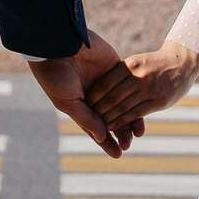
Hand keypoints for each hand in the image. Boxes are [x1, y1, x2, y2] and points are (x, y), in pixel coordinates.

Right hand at [29, 29, 144, 158]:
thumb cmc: (56, 75)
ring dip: (130, 119)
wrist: (58, 44)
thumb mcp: (68, 102)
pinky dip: (135, 97)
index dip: (106, 141)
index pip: (96, 127)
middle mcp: (93, 95)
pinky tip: (142, 110)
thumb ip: (86, 118)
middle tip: (129, 144)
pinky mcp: (114, 67)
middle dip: (120, 132)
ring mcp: (105, 81)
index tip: (118, 154)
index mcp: (79, 104)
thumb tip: (103, 136)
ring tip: (138, 133)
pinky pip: (128, 85)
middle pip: (112, 118)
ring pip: (122, 104)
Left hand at [88, 38, 198, 129]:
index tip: (84, 102)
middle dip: (98, 109)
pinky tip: (112, 127)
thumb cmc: (155, 63)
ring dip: (108, 118)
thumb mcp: (137, 62)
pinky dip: (122, 121)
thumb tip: (99, 85)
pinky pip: (135, 113)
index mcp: (131, 65)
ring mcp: (149, 89)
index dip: (94, 95)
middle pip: (113, 96)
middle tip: (87, 117)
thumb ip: (121, 73)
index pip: (107, 82)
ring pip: (123, 107)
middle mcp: (139, 76)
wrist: (182, 62)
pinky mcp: (158, 101)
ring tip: (98, 125)